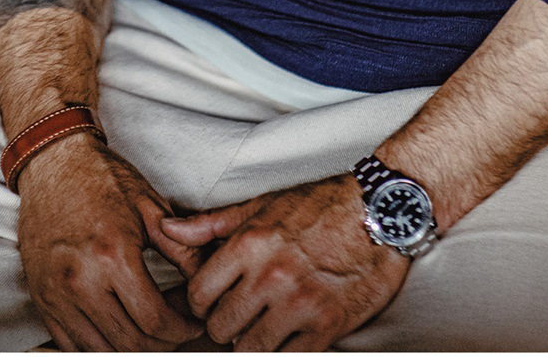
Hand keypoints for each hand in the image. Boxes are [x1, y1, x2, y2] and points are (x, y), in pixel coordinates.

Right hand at [16, 133, 204, 351]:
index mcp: (112, 256)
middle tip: (179, 329)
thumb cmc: (104, 178)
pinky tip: (121, 329)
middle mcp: (80, 282)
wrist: (54, 162)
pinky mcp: (41, 299)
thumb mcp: (150, 206)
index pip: (154, 321)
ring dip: (132, 349)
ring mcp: (56, 295)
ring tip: (152, 331)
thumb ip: (182, 248)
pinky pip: (72, 345)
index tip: (194, 323)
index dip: (182, 330)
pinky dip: (101, 347)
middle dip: (163, 344)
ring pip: (101, 351)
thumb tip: (207, 277)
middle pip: (130, 343)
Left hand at [160, 175, 408, 351]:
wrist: (382, 209)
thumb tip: (166, 231)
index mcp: (250, 244)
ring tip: (266, 325)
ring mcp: (299, 304)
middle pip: (220, 328)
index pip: (199, 296)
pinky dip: (285, 352)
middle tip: (243, 314)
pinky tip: (290, 336)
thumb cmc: (320, 204)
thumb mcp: (261, 205)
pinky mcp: (327, 325)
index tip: (217, 300)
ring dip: (254, 341)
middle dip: (227, 325)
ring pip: (249, 350)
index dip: (203, 303)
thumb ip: (210, 225)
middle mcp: (270, 275)